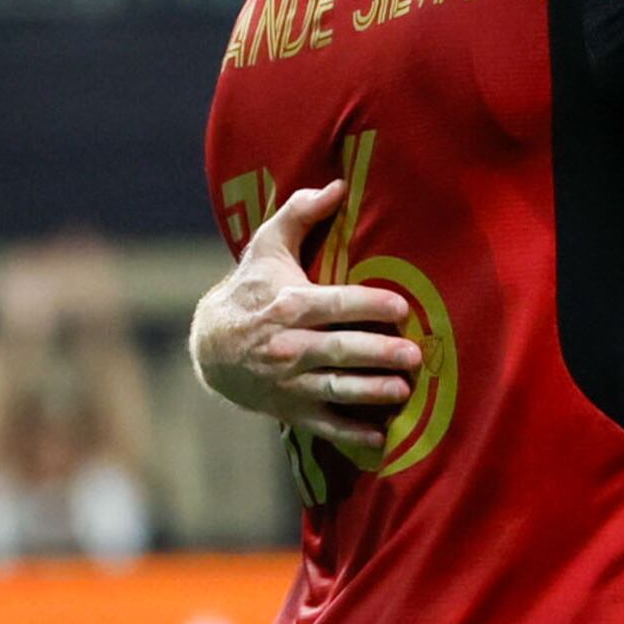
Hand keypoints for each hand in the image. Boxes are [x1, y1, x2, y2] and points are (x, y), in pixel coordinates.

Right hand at [197, 182, 422, 450]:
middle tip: (413, 355)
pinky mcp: (291, 408)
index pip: (334, 305)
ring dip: (370, 393)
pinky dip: (350, 434)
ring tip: (403, 391)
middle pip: (339, 351)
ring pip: (335, 389)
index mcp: (289, 306)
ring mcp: (290, 382)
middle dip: (377, 354)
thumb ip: (299, 214)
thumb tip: (337, 185)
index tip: (400, 307)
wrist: (210, 346)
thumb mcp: (266, 248)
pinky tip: (380, 438)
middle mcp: (289, 346)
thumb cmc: (251, 289)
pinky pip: (324, 424)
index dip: (367, 305)